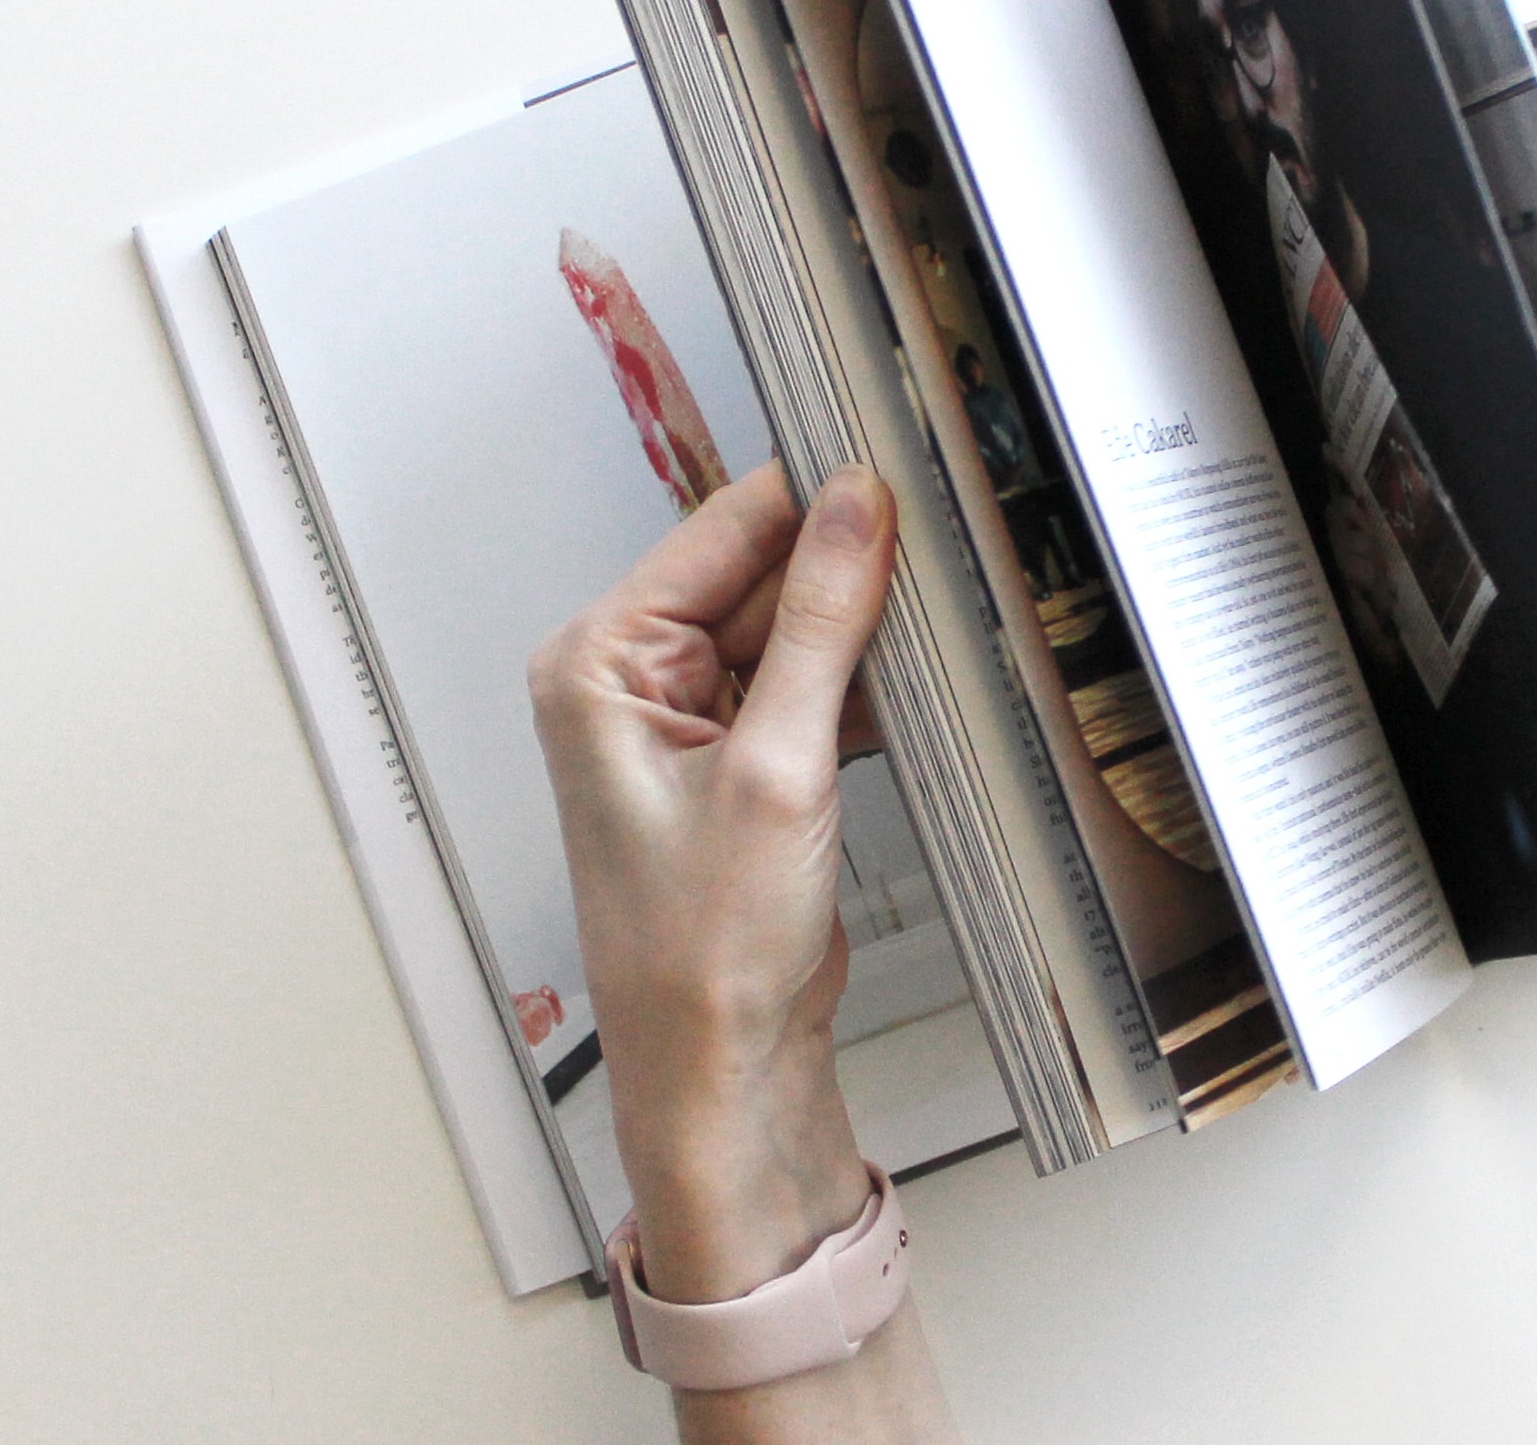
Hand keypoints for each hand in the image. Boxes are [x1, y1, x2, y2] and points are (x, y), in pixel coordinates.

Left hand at [528, 461, 893, 1305]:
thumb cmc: (702, 955)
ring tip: (934, 624)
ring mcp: (686, 720)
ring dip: (860, 630)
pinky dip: (859, 684)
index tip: (892, 463)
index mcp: (600, 663)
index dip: (809, 496)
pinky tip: (914, 688)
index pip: (718, 532)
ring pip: (792, 627)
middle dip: (845, 567)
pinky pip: (806, 682)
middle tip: (936, 546)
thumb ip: (818, 623)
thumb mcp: (777, 768)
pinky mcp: (739, 759)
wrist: (720, 1073)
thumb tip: (852, 506)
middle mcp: (630, 680)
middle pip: (758, 574)